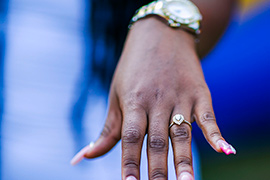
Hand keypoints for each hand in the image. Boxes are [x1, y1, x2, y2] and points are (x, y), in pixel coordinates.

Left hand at [71, 17, 235, 179]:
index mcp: (134, 101)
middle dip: (158, 170)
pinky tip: (225, 150)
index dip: (129, 163)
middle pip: (157, 141)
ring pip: (182, 133)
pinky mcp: (199, 92)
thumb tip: (82, 158)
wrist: (160, 34)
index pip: (131, 138)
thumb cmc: (133, 69)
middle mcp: (157, 101)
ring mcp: (180, 96)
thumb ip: (108, 129)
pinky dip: (216, 133)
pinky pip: (208, 115)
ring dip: (185, 160)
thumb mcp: (116, 94)